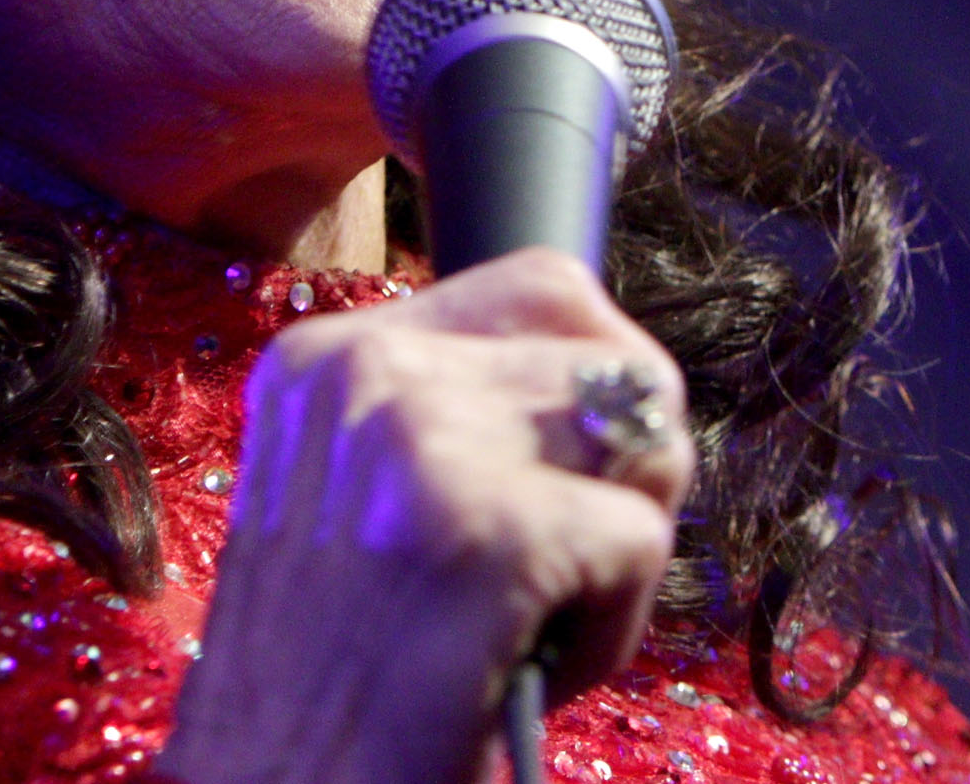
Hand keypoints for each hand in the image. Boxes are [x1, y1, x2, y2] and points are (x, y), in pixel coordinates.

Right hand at [158, 248, 693, 783]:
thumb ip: (463, 418)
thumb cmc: (330, 683)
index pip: (546, 286)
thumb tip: (624, 385)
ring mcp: (424, 445)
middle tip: (552, 572)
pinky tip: (527, 670)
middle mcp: (366, 374)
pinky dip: (612, 628)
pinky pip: (643, 540)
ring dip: (616, 549)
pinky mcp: (487, 534)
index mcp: (326, 359)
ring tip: (529, 623)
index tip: (558, 481)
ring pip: (643, 442)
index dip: (594, 383)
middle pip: (615, 358)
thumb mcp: (357, 502)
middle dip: (622, 476)